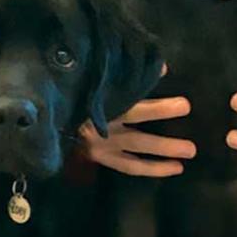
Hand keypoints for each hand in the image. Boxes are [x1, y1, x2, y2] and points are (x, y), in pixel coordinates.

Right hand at [79, 68, 195, 177]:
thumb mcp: (96, 81)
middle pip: (137, 133)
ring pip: (136, 151)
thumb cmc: (74, 93)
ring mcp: (101, 146)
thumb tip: (162, 68)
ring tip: (188, 154)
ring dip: (162, 154)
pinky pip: (129, 167)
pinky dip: (150, 168)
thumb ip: (124, 75)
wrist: (47, 117)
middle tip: (189, 130)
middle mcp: (101, 129)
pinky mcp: (100, 157)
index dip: (159, 109)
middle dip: (162, 130)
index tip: (184, 105)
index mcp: (99, 107)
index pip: (134, 107)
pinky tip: (173, 168)